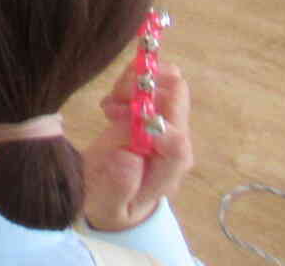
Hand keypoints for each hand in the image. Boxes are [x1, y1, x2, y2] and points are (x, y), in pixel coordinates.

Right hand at [83, 59, 192, 233]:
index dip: (153, 124)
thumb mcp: (107, 205)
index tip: (117, 117)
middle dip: (143, 89)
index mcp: (169, 168)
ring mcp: (165, 121)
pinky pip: (149, 80)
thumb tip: (129, 156)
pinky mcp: (152, 109)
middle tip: (113, 104)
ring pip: (166, 79)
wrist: (115, 196)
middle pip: (177, 96)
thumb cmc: (112, 203)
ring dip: (134, 83)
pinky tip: (111, 105)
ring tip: (109, 106)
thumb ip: (118, 186)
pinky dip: (128, 82)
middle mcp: (174, 140)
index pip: (177, 141)